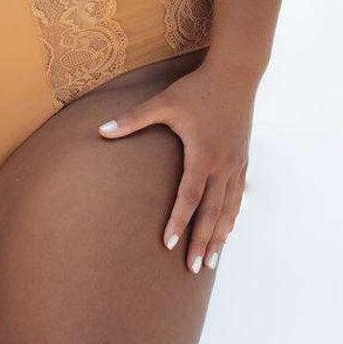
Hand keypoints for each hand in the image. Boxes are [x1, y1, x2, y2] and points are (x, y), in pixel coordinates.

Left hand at [97, 61, 254, 272]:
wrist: (235, 74)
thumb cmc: (196, 88)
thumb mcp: (163, 102)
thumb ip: (133, 119)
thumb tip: (100, 130)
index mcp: (203, 154)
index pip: (189, 197)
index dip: (179, 222)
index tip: (169, 245)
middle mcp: (223, 164)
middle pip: (212, 212)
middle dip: (203, 242)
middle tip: (195, 269)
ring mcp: (236, 164)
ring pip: (228, 209)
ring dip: (220, 237)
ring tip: (212, 262)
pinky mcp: (242, 159)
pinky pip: (238, 196)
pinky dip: (232, 217)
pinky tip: (227, 232)